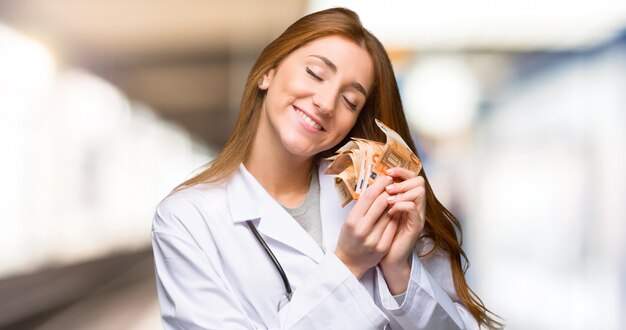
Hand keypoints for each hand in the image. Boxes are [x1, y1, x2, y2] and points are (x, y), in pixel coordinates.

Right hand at [335, 175, 398, 278]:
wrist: (349, 262)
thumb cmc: (348, 237)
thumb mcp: (350, 220)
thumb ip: (362, 206)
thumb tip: (376, 187)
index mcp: (352, 220)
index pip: (369, 197)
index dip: (380, 185)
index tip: (387, 177)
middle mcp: (362, 229)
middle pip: (381, 204)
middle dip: (389, 191)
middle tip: (394, 184)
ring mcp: (374, 239)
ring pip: (390, 214)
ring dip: (395, 203)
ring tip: (396, 196)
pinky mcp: (383, 247)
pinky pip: (393, 227)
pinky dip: (395, 217)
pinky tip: (396, 212)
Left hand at [379, 167, 425, 293]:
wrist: (386, 258)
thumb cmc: (381, 235)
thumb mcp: (380, 212)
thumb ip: (382, 197)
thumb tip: (376, 179)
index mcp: (408, 200)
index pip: (413, 177)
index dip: (401, 171)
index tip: (387, 171)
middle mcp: (416, 206)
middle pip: (419, 181)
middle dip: (402, 180)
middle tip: (388, 188)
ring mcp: (417, 216)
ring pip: (419, 192)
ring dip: (402, 191)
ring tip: (388, 198)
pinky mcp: (415, 227)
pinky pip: (413, 209)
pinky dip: (401, 205)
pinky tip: (390, 209)